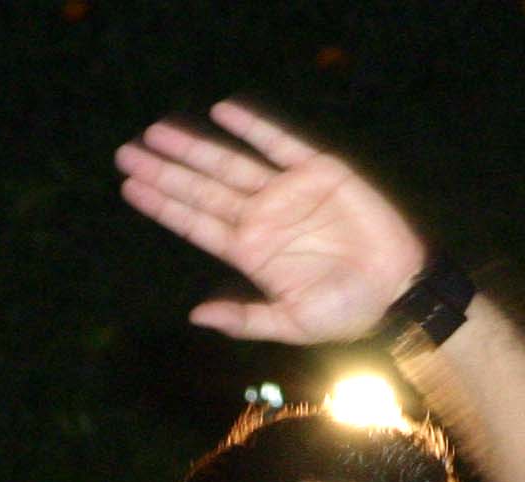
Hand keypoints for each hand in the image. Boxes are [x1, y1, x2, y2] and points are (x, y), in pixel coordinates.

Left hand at [115, 100, 426, 343]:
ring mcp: (287, 192)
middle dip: (165, 171)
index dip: (163, 205)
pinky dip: (253, 128)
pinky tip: (223, 113)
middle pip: (202, 189)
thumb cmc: (347, 313)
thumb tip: (197, 316)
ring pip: (230, 164)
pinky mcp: (318, 171)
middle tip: (126, 152)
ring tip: (156, 133)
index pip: (196, 224)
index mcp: (251, 253)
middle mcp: (262, 218)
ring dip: (194, 147)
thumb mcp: (293, 324)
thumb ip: (246, 319)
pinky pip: (279, 143)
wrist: (398, 291)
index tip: (129, 187)